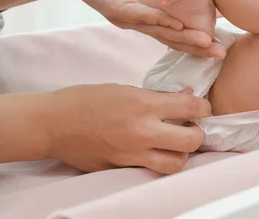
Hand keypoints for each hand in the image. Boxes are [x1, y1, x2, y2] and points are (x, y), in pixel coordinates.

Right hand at [47, 84, 210, 173]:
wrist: (54, 123)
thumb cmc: (87, 100)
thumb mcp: (125, 89)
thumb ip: (157, 96)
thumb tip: (186, 97)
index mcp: (144, 104)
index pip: (191, 108)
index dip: (204, 108)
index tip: (204, 108)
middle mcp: (142, 130)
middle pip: (191, 140)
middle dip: (199, 134)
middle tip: (194, 128)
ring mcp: (132, 153)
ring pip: (175, 164)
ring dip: (182, 154)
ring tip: (176, 144)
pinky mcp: (122, 168)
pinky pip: (150, 170)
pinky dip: (158, 162)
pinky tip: (155, 152)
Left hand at [68, 0, 223, 56]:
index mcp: (153, 12)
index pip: (179, 29)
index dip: (199, 36)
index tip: (221, 42)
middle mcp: (143, 20)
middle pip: (173, 37)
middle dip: (196, 45)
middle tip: (219, 53)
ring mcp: (129, 18)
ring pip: (160, 30)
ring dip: (182, 37)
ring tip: (204, 41)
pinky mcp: (115, 9)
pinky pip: (140, 15)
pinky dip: (159, 20)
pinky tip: (175, 24)